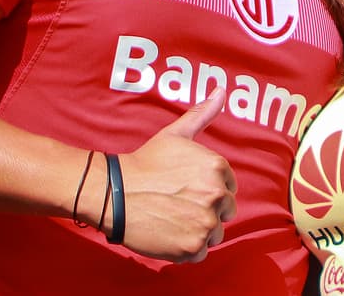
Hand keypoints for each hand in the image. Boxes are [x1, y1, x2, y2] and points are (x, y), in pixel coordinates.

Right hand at [116, 89, 236, 263]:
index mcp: (217, 167)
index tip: (186, 188)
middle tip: (178, 204)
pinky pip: (201, 252)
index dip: (207, 189)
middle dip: (207, 210)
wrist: (114, 194)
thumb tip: (222, 91)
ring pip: (215, 232)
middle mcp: (217, 194)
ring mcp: (206, 222)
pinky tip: (169, 233)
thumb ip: (202, 115)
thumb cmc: (145, 163)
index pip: (228, 186)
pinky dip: (187, 247)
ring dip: (198, 229)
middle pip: (226, 211)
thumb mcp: (175, 135)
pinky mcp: (193, 247)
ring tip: (173, 218)